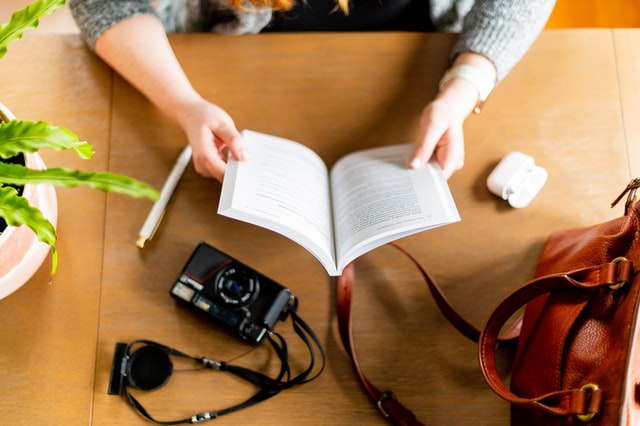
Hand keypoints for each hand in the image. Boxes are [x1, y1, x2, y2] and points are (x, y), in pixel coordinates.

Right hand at [176, 97, 246, 181]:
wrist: (191, 114)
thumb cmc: (204, 117)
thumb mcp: (223, 124)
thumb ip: (235, 141)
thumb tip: (245, 157)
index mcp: (205, 156)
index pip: (226, 176)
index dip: (239, 172)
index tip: (249, 165)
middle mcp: (202, 165)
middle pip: (226, 177)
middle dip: (238, 167)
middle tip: (244, 152)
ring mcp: (204, 167)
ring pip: (226, 174)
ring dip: (234, 164)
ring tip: (235, 148)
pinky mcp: (208, 166)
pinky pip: (223, 169)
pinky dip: (230, 162)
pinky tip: (232, 151)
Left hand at [409, 53, 496, 178]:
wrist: (449, 106)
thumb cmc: (443, 114)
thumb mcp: (431, 128)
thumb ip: (424, 148)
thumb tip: (414, 166)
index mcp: (453, 157)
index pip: (438, 180)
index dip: (423, 182)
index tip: (407, 179)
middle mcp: (453, 163)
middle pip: (434, 179)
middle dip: (419, 176)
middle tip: (403, 172)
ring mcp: (448, 162)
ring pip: (431, 173)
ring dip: (419, 170)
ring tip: (407, 164)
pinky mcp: (441, 159)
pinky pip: (429, 166)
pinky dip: (421, 163)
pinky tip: (413, 159)